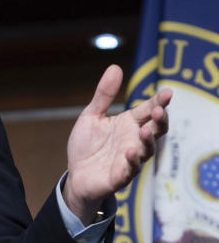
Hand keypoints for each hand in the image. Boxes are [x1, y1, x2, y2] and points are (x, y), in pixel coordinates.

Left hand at [63, 65, 170, 223]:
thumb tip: (115, 67)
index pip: (148, 111)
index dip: (158, 102)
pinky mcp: (119, 176)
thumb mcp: (91, 116)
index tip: (167, 92)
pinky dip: (132, 161)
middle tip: (158, 110)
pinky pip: (130, 170)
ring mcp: (129, 159)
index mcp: (128, 124)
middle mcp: (133, 140)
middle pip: (155, 130)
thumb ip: (104, 95)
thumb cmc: (87, 145)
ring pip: (147, 150)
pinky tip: (129, 152)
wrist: (76, 174)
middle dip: (159, 121)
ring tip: (144, 130)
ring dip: (148, 141)